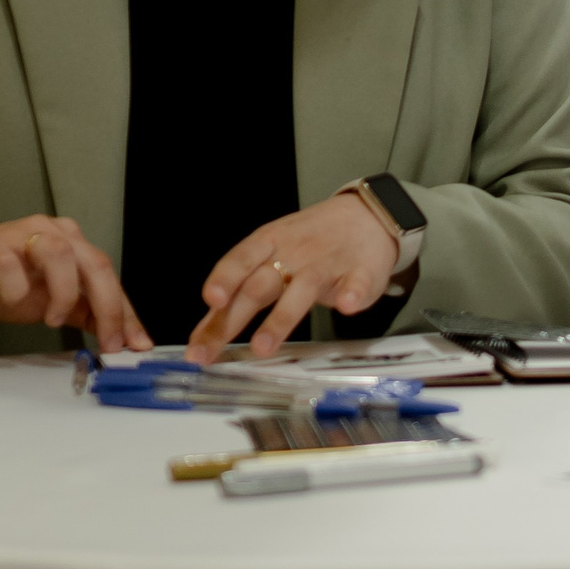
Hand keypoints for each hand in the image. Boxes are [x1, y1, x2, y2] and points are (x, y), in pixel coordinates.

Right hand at [0, 216, 148, 353]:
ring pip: (60, 254)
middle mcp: (53, 232)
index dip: (125, 312)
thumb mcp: (54, 300)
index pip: (108, 274)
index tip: (136, 344)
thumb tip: (123, 341)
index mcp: (73, 242)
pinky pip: (11, 266)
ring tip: (52, 319)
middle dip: (108, 306)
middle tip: (108, 341)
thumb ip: (88, 313)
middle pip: (95, 262)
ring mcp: (23, 235)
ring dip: (64, 293)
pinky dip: (17, 291)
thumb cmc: (10, 283)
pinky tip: (12, 302)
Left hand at [185, 192, 402, 362]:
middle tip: (212, 351)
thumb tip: (202, 335)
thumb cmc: (309, 244)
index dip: (224, 279)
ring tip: (262, 347)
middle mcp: (294, 253)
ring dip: (281, 317)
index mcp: (269, 245)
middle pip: (261, 285)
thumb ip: (239, 296)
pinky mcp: (361, 274)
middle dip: (235, 318)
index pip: (240, 260)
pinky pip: (357, 283)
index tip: (209, 301)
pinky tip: (345, 307)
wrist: (367, 217)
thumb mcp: (270, 258)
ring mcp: (328, 264)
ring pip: (303, 288)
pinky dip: (352, 294)